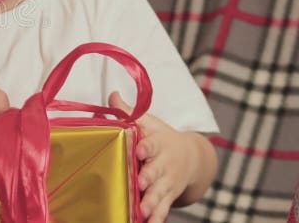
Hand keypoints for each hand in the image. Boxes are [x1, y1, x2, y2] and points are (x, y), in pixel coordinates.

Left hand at [109, 91, 198, 222]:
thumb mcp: (147, 122)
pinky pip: (163, 210)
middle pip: (156, 172)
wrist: (191, 157)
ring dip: (152, 203)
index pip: (152, 144)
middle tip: (140, 183)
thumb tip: (112, 95)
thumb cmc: (160, 137)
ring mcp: (167, 183)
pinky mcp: (168, 197)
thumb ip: (128, 111)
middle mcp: (164, 165)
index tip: (140, 150)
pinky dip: (156, 218)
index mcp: (158, 144)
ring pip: (160, 194)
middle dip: (149, 178)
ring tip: (144, 210)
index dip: (146, 147)